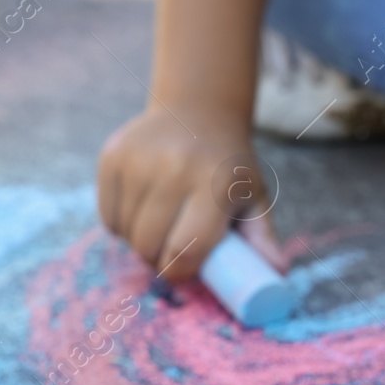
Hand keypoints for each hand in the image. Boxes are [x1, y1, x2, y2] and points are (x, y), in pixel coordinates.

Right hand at [96, 105, 286, 282]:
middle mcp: (174, 170)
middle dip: (157, 261)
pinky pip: (107, 215)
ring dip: (138, 242)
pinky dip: (120, 224)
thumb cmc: (229, 167)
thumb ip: (263, 239)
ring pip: (125, 233)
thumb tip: (277, 273)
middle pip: (149, 246)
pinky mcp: (113, 156)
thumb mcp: (254, 198)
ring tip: (159, 228)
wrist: (198, 111)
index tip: (184, 271)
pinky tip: (141, 211)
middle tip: (169, 254)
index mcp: (214, 185)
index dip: (180, 272)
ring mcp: (138, 161)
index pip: (186, 249)